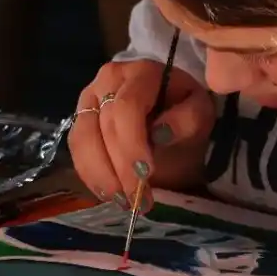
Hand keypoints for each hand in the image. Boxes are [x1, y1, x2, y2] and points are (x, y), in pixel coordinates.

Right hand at [69, 60, 214, 206]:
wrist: (172, 116)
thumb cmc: (185, 112)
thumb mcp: (199, 112)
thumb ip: (187, 118)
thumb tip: (160, 132)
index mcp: (140, 73)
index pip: (127, 107)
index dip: (132, 143)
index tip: (145, 174)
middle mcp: (107, 81)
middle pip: (103, 127)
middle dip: (119, 168)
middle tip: (137, 200)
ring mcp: (89, 100)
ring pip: (83, 140)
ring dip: (101, 176)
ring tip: (124, 202)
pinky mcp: (80, 122)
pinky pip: (77, 151)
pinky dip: (91, 176)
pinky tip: (110, 194)